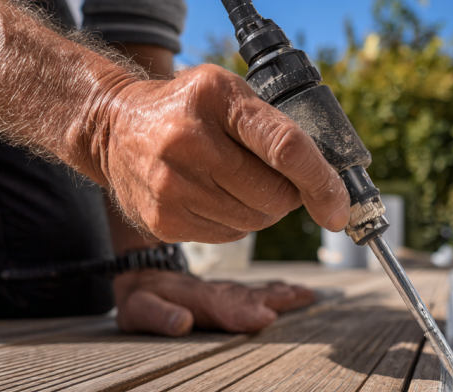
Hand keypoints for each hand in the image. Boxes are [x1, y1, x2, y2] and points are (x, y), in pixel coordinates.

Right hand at [93, 64, 350, 243]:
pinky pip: (230, 235)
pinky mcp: (164, 220)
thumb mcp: (229, 94)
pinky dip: (236, 222)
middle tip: (274, 179)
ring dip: (264, 210)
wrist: (113, 128)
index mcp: (214, 98)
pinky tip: (216, 196)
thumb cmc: (187, 109)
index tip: (339, 207)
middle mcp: (188, 141)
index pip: (285, 148)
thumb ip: (277, 129)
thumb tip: (328, 186)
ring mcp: (172, 185)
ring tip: (239, 183)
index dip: (321, 182)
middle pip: (275, 194)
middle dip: (290, 194)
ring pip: (256, 221)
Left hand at [113, 270, 316, 335]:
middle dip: (275, 299)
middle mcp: (217, 292)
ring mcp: (228, 291)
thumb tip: (181, 323)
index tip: (265, 317)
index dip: (243, 312)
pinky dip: (281, 291)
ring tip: (308, 295)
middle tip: (303, 298)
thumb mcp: (139, 311)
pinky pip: (260, 290)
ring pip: (259, 291)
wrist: (144, 276)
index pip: (222, 305)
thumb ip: (158, 316)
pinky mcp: (234, 293)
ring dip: (284, 294)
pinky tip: (299, 293)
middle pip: (249, 296)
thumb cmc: (140, 301)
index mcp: (195, 298)